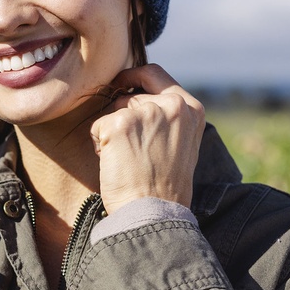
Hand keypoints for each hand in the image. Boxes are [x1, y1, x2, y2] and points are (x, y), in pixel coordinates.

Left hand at [90, 64, 205, 213]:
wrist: (153, 214)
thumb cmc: (164, 188)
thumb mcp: (182, 144)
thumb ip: (169, 118)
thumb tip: (139, 96)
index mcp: (191, 108)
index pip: (155, 74)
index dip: (134, 77)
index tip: (121, 84)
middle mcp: (171, 105)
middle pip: (130, 95)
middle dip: (122, 117)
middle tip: (131, 152)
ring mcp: (145, 112)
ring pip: (113, 110)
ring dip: (111, 133)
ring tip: (127, 161)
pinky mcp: (119, 124)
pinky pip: (97, 126)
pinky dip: (99, 145)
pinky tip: (115, 164)